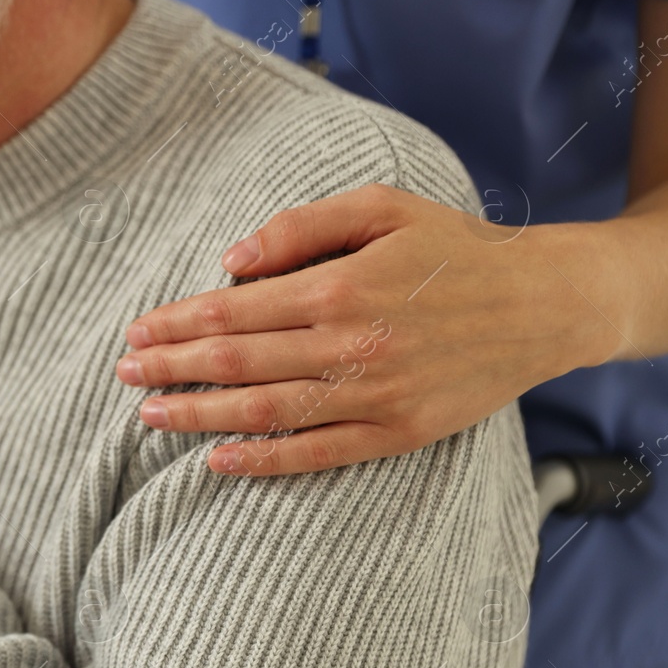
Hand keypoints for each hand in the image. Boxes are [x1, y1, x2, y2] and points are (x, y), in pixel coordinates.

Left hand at [116, 184, 614, 475]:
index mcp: (342, 287)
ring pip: (266, 412)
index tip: (137, 330)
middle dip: (171, 368)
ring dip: (199, 415)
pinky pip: (316, 453)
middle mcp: (352, 346)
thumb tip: (230, 263)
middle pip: (238, 364)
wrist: (545, 304)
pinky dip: (262, 460)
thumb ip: (302, 227)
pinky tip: (217, 459)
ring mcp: (374, 396)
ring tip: (150, 414)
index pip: (234, 313)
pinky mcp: (397, 433)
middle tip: (123, 372)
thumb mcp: (382, 207)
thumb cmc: (453, 248)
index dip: (177, 324)